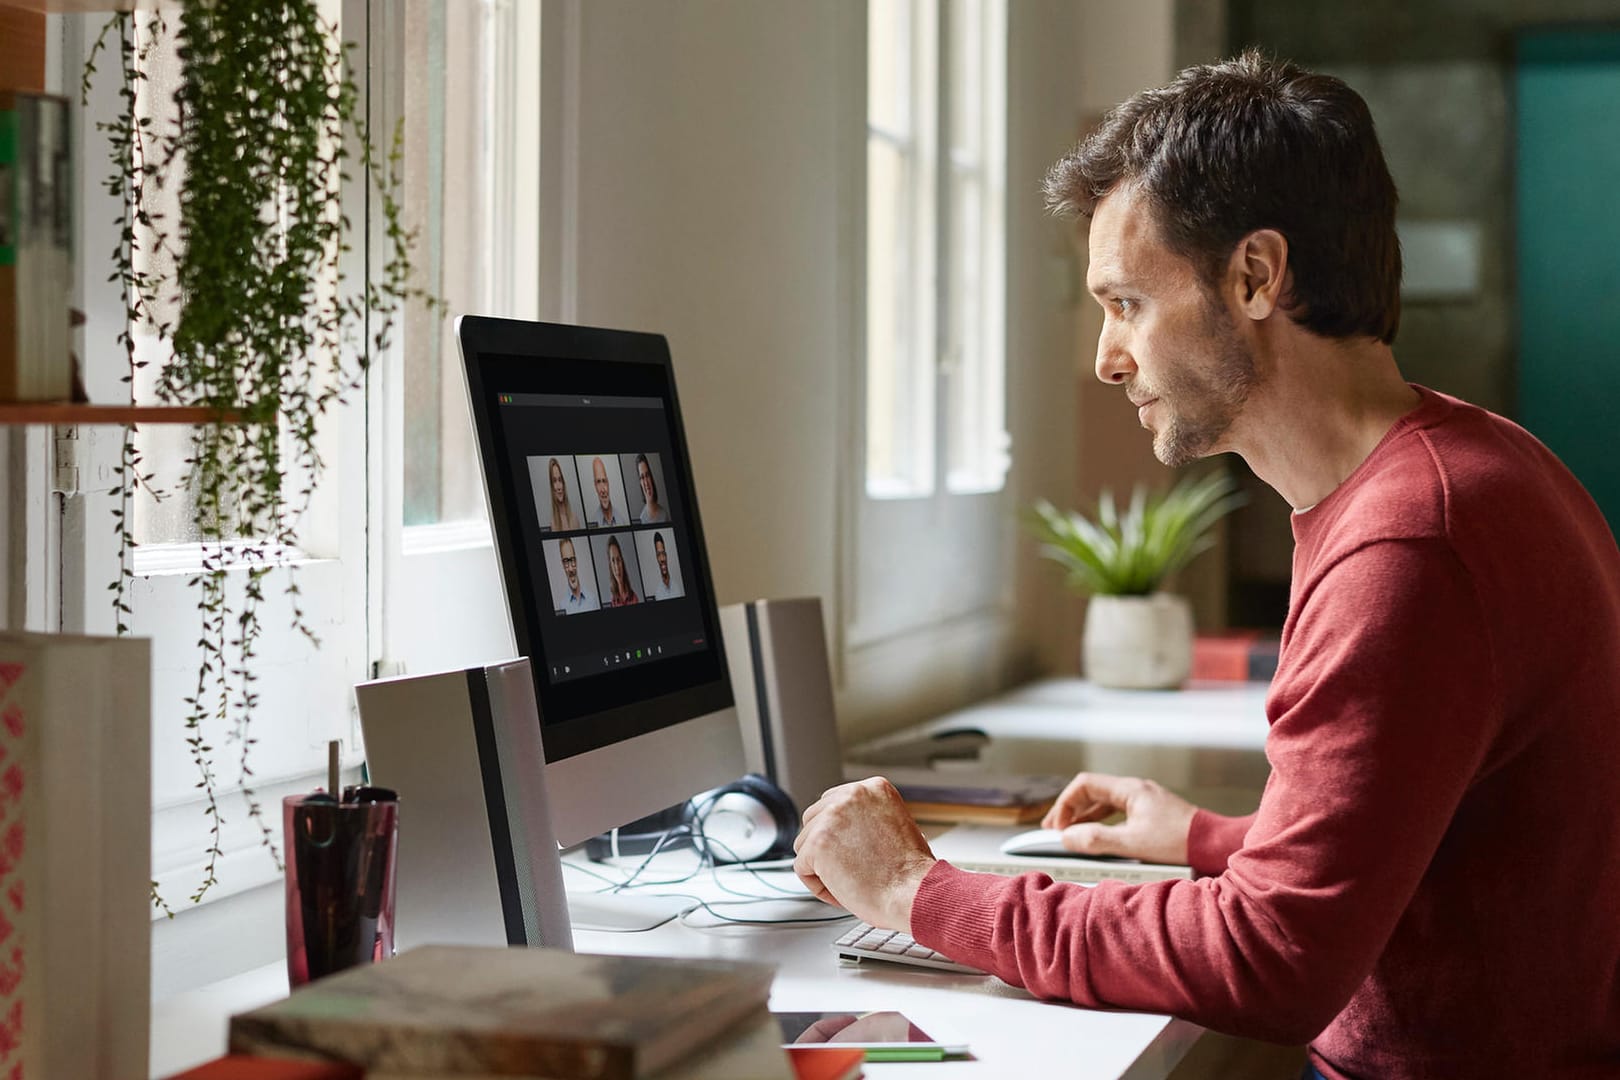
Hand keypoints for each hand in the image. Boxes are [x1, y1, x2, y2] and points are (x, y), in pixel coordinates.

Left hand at [793, 777, 936, 931]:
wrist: (913, 892)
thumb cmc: (909, 872)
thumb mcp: (894, 824)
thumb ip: (866, 817)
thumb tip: (842, 828)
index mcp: (873, 787)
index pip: (834, 803)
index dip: (841, 834)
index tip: (857, 851)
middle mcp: (852, 794)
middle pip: (814, 819)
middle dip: (826, 847)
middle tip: (851, 868)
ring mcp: (832, 816)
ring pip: (804, 843)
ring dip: (821, 866)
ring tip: (851, 879)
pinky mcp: (817, 842)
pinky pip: (802, 867)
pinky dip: (818, 884)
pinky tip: (842, 889)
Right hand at [1040, 772, 1196, 864]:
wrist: (1213, 843)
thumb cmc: (1178, 841)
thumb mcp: (1132, 843)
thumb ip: (1097, 839)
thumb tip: (1067, 837)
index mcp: (1129, 789)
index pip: (1084, 785)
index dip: (1065, 803)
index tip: (1057, 825)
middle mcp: (1136, 789)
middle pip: (1092, 792)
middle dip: (1071, 810)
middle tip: (1056, 830)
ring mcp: (1145, 799)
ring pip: (1105, 802)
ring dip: (1086, 817)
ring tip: (1073, 835)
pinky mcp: (1153, 812)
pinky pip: (1119, 811)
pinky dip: (1103, 821)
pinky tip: (1100, 836)